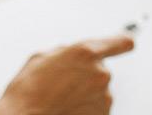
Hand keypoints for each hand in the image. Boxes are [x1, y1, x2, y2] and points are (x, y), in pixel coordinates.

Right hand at [0, 33, 134, 114]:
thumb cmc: (28, 92)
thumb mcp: (40, 58)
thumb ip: (64, 52)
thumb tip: (71, 53)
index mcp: (85, 53)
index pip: (121, 42)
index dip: (121, 42)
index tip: (123, 42)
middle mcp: (101, 74)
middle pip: (101, 70)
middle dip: (86, 75)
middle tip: (63, 83)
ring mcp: (104, 97)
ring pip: (99, 90)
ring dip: (85, 93)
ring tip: (61, 99)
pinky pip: (96, 107)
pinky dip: (85, 108)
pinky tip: (67, 108)